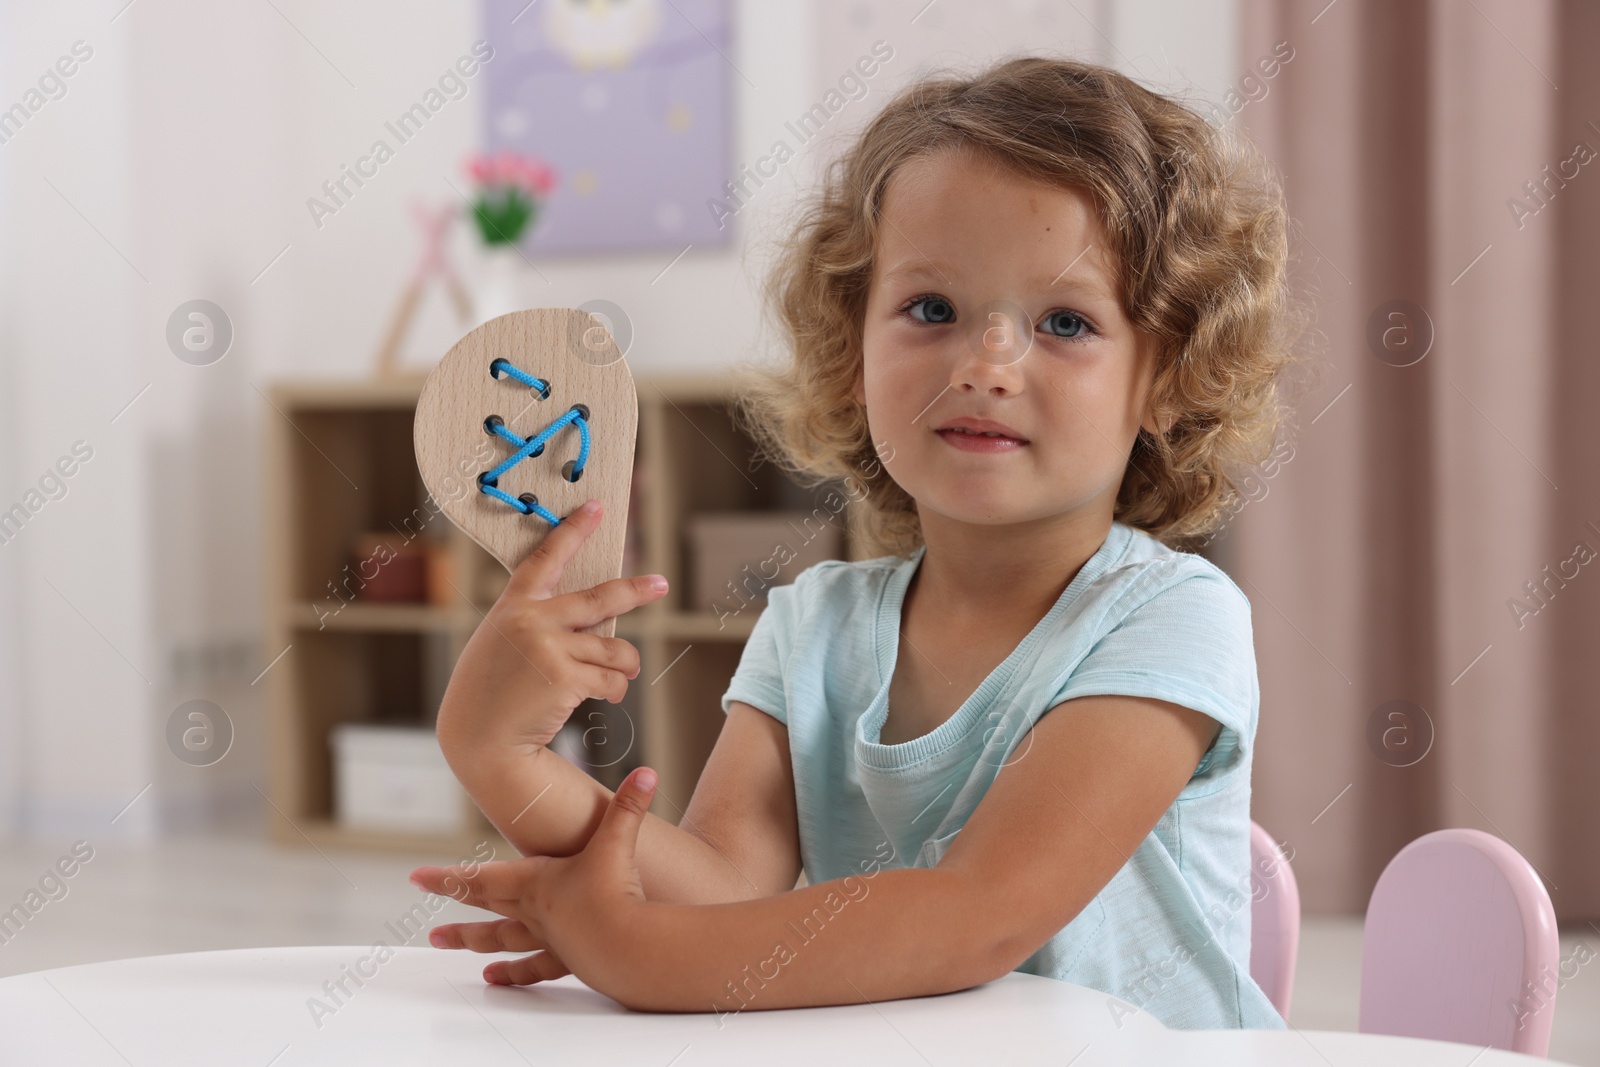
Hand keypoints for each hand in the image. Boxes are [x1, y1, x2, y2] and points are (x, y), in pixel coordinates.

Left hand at [410, 766, 659, 989]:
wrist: (627, 949)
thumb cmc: (615, 896)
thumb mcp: (619, 843)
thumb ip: (631, 805)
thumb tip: (647, 771)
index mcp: (535, 883)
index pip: (480, 878)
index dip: (446, 877)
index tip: (416, 878)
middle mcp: (534, 913)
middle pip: (486, 909)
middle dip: (456, 913)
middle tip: (429, 931)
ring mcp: (548, 939)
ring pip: (503, 940)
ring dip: (476, 945)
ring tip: (455, 951)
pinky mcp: (569, 960)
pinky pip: (536, 967)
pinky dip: (516, 973)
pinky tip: (499, 980)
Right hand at [436, 498, 667, 759]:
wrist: (476, 735)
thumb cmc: (490, 690)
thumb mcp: (502, 641)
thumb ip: (540, 623)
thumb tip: (600, 621)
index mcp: (514, 605)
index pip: (547, 558)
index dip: (574, 531)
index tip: (596, 508)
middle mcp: (532, 620)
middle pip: (601, 599)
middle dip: (636, 591)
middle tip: (660, 585)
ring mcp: (549, 647)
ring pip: (615, 649)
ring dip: (626, 666)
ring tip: (621, 675)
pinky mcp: (565, 677)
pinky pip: (612, 679)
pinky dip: (616, 688)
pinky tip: (605, 696)